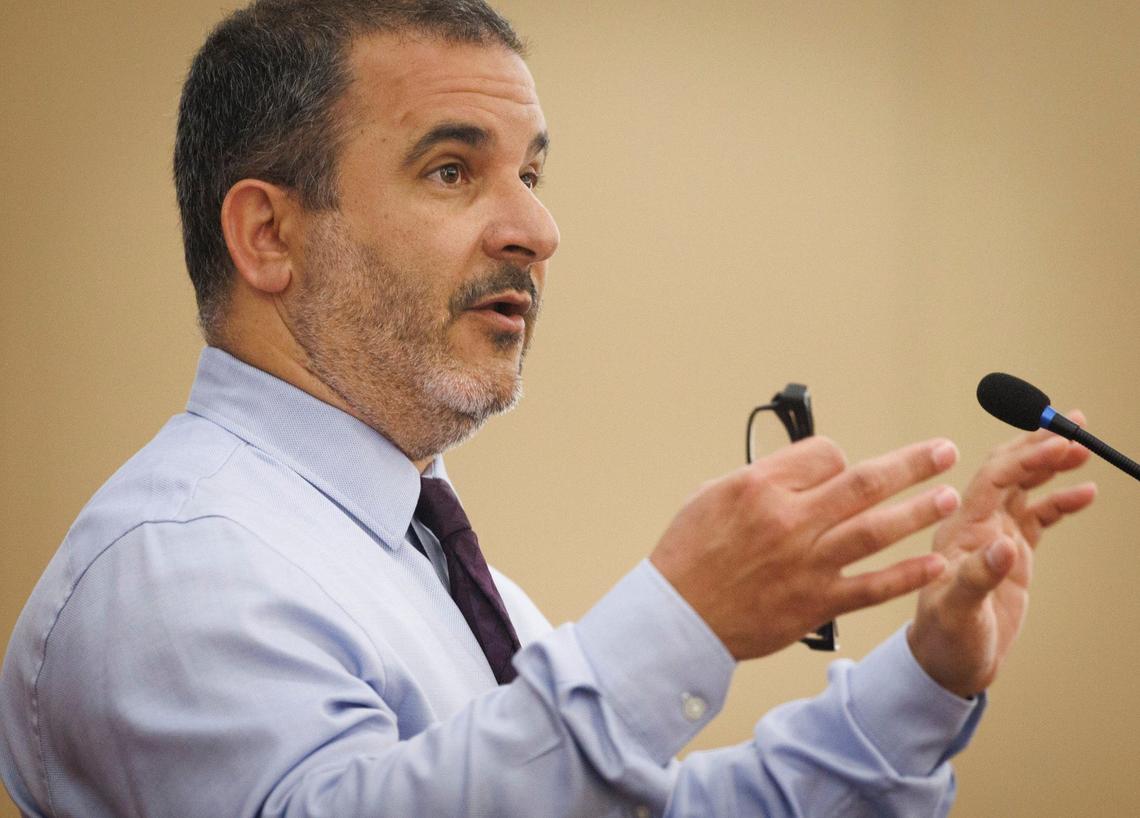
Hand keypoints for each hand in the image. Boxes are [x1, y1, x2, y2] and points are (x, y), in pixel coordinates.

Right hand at [651, 436, 960, 659]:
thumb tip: (796, 470)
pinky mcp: (815, 603)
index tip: (844, 466)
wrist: (676, 620)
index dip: (840, 457)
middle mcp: (789, 520)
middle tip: (943, 451)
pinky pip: (871, 587)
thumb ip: (758, 479)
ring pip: (876, 530)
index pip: (825, 455)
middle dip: (912, 463)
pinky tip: (934, 562)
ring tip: (949, 497)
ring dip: (919, 511)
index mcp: (760, 487)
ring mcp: (806, 563)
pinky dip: (907, 575)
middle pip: (865, 482)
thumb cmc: (687, 557)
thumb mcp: (709, 497)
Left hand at [908, 414, 1096, 697]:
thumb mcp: (958, 611)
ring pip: (1023, 488)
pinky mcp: (1010, 554)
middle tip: (1074, 425)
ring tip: (1083, 448)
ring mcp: (994, 536)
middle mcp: (975, 525)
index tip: (1059, 442)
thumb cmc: (943, 638)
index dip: (1025, 458)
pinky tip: (1084, 492)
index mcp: (959, 530)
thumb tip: (1006, 546)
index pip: (993, 479)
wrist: (946, 664)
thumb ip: (979, 578)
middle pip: (1008, 472)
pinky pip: (1037, 517)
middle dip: (1038, 447)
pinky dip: (1059, 501)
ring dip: (1050, 467)